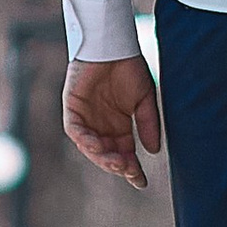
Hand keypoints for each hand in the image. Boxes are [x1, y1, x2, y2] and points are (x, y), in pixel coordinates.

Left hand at [64, 53, 161, 191]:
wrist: (114, 45)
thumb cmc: (129, 67)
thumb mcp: (144, 99)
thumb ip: (148, 124)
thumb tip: (154, 151)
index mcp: (119, 127)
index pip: (124, 155)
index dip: (132, 169)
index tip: (141, 182)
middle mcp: (101, 127)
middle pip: (107, 155)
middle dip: (118, 165)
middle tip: (129, 170)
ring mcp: (86, 119)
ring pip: (90, 148)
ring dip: (102, 157)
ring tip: (117, 162)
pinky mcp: (72, 108)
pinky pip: (75, 131)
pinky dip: (85, 140)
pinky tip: (97, 146)